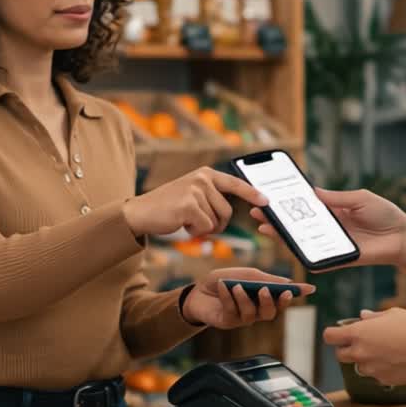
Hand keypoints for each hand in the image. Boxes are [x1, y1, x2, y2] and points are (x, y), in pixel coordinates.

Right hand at [124, 167, 267, 236]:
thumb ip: (210, 197)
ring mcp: (195, 190)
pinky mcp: (189, 205)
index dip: (252, 193)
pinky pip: (206, 228)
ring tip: (185, 220)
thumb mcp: (191, 195)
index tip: (266, 201)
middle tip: (196, 223)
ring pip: (216, 221)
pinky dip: (195, 232)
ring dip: (203, 228)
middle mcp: (202, 178)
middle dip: (216, 224)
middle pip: (227, 211)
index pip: (235, 183)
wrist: (140, 213)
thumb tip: (230, 212)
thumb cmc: (168, 208)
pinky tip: (181, 224)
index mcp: (205, 174)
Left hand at [182, 267, 314, 329]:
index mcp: (263, 296)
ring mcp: (243, 318)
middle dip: (270, 302)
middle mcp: (256, 309)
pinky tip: (223, 287)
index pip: (283, 297)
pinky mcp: (228, 322)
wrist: (197, 290)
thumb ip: (264, 279)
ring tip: (236, 286)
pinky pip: (234, 312)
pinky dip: (228, 297)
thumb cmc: (223, 280)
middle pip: (271, 313)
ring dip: (245, 298)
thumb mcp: (245, 274)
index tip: (309, 289)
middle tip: (265, 290)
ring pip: (252, 314)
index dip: (297, 294)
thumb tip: (287, 283)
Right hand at [249, 188, 405, 270]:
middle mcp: (328, 228)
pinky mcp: (338, 259)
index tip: (269, 198)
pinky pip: (318, 260)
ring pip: (302, 242)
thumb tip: (312, 192)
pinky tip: (289, 249)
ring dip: (284, 237)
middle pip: (297, 225)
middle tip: (257, 213)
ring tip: (266, 229)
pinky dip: (304, 257)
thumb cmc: (384, 214)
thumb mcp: (359, 198)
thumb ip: (336, 198)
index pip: (303, 208)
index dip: (286, 204)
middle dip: (277, 220)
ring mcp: (331, 244)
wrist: (403, 236)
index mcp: (332, 211)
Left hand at [322, 308, 405, 385]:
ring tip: (385, 351)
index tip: (340, 333)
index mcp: (358, 333)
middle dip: (347, 349)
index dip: (333, 334)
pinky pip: (375, 374)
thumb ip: (374, 317)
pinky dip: (380, 369)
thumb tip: (363, 316)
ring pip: (358, 366)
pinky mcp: (382, 380)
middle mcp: (360, 353)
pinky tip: (395, 360)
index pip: (329, 337)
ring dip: (365, 360)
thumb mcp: (393, 314)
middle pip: (339, 355)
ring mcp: (370, 369)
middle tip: (362, 343)